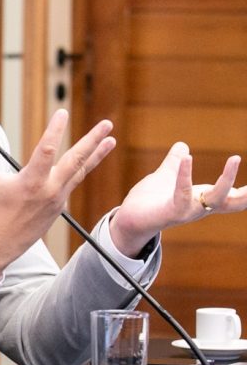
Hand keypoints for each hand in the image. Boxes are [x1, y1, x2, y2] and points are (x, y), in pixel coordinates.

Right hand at [0, 110, 115, 275]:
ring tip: (109, 141)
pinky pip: (72, 184)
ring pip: (80, 172)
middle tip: (106, 125)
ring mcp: (57, 199)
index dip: (55, 130)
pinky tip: (85, 161)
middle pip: (76, 161)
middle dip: (93, 141)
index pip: (46, 150)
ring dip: (96, 155)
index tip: (63, 113)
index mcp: (31, 183)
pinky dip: (80, 170)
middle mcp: (49, 190)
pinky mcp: (59, 207)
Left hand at [109, 142, 246, 255]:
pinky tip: (188, 157)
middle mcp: (200, 208)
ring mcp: (188, 211)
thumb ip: (175, 162)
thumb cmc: (148, 201)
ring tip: (236, 158)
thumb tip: (183, 145)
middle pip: (234, 202)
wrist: (128, 218)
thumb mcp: (165, 177)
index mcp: (202, 199)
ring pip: (216, 198)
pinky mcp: (171, 212)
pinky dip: (185, 175)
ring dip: (227, 179)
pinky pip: (182, 194)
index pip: (233, 196)